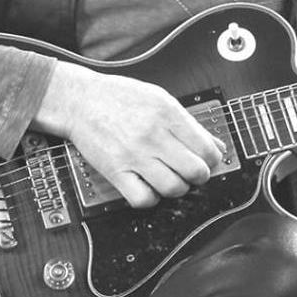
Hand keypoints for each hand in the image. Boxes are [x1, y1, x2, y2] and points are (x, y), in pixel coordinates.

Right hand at [34, 60, 223, 207]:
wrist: (80, 100)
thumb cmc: (120, 97)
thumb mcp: (160, 99)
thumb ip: (189, 123)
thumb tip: (216, 145)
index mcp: (167, 113)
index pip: (206, 148)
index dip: (213, 159)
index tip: (208, 160)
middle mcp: (152, 134)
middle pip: (195, 171)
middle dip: (200, 176)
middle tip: (193, 172)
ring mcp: (133, 155)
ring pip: (173, 188)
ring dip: (178, 188)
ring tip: (172, 178)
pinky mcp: (115, 171)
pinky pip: (143, 199)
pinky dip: (151, 198)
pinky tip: (149, 186)